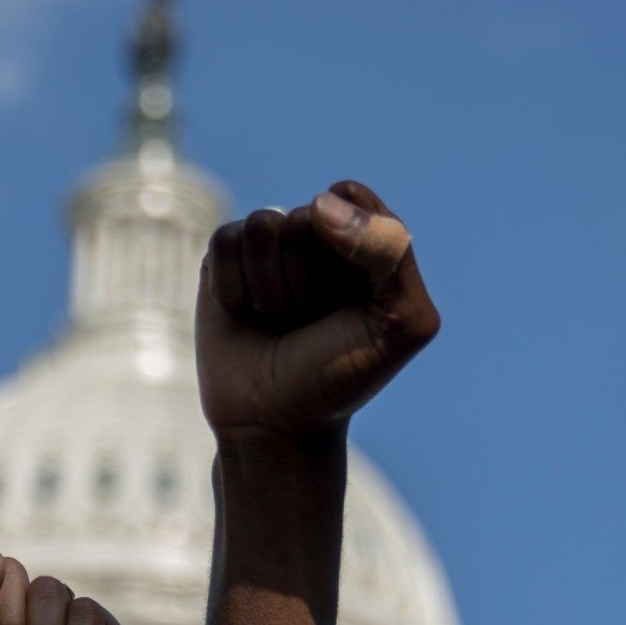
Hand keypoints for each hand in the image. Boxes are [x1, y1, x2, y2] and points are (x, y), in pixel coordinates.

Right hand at [196, 179, 439, 440]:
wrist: (274, 424)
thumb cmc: (340, 376)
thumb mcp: (399, 326)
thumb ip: (390, 254)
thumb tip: (318, 203)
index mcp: (366, 244)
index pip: (355, 200)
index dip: (350, 248)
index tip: (354, 297)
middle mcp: (318, 238)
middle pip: (308, 215)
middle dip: (308, 276)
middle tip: (310, 319)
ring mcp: (270, 246)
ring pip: (263, 225)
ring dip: (269, 285)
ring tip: (277, 319)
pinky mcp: (226, 259)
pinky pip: (226, 241)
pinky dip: (233, 287)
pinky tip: (243, 314)